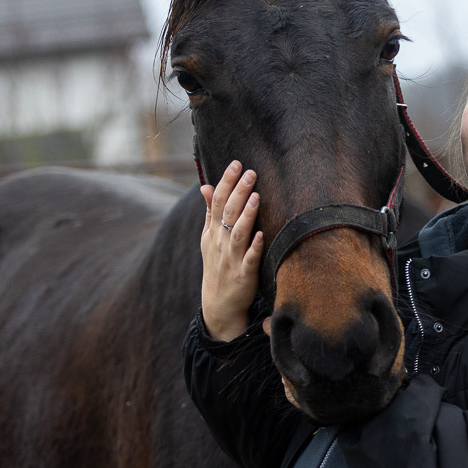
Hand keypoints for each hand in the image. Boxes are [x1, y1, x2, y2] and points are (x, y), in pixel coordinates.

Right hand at [199, 161, 264, 340]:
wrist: (219, 304)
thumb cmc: (217, 265)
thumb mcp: (209, 239)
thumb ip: (209, 212)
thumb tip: (206, 185)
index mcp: (212, 232)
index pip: (217, 202)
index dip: (226, 182)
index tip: (236, 163)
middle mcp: (220, 243)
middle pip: (228, 214)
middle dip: (238, 192)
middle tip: (250, 172)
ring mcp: (231, 259)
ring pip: (238, 234)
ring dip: (247, 216)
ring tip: (256, 196)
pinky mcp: (244, 275)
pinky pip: (249, 260)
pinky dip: (255, 248)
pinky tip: (262, 235)